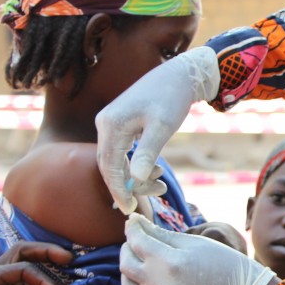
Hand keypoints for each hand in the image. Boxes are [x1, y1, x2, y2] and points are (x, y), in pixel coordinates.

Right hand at [96, 47, 220, 213]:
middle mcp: (105, 123)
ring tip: (162, 183)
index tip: (130, 209)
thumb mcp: (162, 127)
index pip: (108, 166)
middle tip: (152, 197)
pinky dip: (137, 164)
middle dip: (129, 185)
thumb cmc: (172, 98)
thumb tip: (135, 180)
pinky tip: (156, 171)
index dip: (118, 190)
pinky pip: (123, 151)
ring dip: (136, 175)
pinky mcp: (120, 124)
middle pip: (110, 164)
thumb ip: (147, 153)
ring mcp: (111, 123)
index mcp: (111, 124)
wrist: (179, 75)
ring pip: (117, 159)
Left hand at [120, 214, 275, 284]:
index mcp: (169, 261)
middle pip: (126, 262)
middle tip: (137, 239)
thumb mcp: (195, 242)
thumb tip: (138, 225)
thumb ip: (163, 234)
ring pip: (127, 284)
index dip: (132, 227)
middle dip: (128, 246)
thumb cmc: (223, 262)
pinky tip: (145, 281)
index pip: (137, 240)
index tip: (133, 221)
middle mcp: (159, 283)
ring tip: (140, 260)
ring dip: (129, 269)